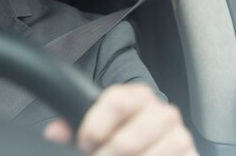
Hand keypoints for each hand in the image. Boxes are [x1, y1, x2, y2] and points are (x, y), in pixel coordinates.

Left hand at [44, 83, 196, 155]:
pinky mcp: (192, 155)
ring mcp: (179, 136)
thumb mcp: (97, 125)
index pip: (116, 102)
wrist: (154, 148)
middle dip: (108, 155)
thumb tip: (54, 133)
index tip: (84, 142)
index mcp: (138, 96)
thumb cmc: (121, 134)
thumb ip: (73, 125)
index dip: (95, 126)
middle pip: (128, 139)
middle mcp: (162, 112)